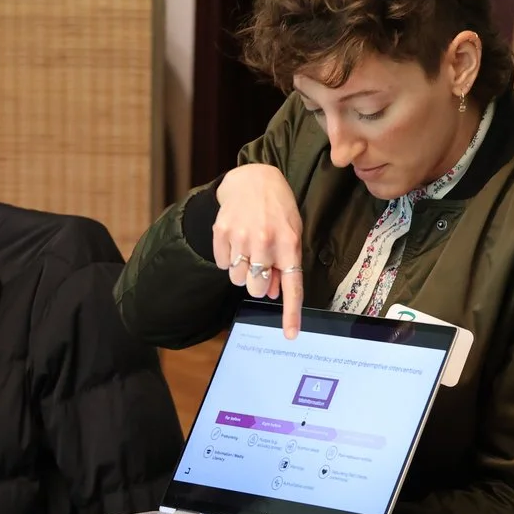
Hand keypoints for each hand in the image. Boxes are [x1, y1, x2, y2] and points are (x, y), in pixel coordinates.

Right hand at [211, 163, 307, 336]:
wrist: (253, 179)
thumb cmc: (277, 209)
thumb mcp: (291, 233)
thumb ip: (284, 263)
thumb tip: (273, 293)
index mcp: (288, 243)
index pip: (292, 285)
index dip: (291, 313)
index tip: (290, 334)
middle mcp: (265, 241)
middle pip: (256, 288)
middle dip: (257, 283)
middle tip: (260, 265)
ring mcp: (241, 236)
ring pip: (237, 279)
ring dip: (242, 271)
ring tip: (248, 249)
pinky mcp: (221, 232)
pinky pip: (222, 265)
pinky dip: (228, 259)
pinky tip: (236, 241)